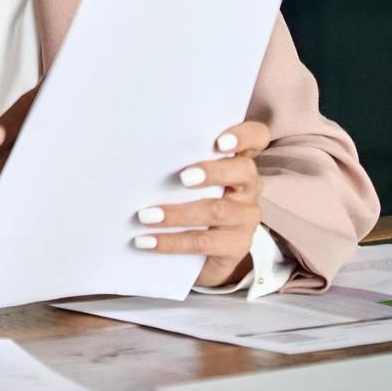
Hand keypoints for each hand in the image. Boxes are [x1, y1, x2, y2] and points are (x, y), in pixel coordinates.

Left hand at [133, 119, 270, 287]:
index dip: (244, 136)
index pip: (256, 137)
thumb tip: (135, 148)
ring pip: (218, 211)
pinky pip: (204, 242)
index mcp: (237, 160)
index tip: (219, 141)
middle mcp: (248, 186)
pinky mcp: (237, 246)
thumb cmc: (185, 200)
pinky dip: (171, 241)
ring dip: (177, 213)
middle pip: (243, 171)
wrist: (196, 254)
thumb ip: (176, 160)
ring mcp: (246, 217)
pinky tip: (146, 241)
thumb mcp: (184, 178)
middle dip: (212, 172)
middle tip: (182, 177)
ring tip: (146, 216)